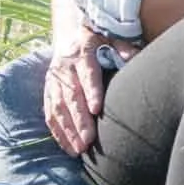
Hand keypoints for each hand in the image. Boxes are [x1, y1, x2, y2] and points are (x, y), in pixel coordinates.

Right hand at [44, 24, 137, 156]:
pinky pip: (50, 114)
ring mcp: (53, 80)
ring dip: (68, 130)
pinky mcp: (48, 91)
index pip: (87, 73)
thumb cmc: (98, 41)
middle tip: (89, 140)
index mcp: (82, 52)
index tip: (97, 110)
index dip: (91, 91)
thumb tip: (135, 58)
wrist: (70, 35)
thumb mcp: (111, 38)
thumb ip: (123, 49)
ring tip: (79, 149)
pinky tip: (68, 147)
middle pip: (71, 96)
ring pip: (58, 108)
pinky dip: (58, 132)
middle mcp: (65, 67)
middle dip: (79, 120)